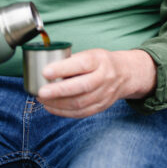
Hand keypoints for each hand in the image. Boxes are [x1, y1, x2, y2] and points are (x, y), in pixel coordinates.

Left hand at [37, 48, 156, 118]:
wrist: (125, 74)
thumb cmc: (100, 62)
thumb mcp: (90, 54)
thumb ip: (71, 62)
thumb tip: (46, 72)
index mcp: (99, 60)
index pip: (82, 64)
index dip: (63, 68)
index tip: (45, 72)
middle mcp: (104, 77)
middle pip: (81, 87)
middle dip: (58, 91)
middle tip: (41, 92)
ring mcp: (104, 94)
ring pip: (80, 103)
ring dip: (58, 103)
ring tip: (43, 100)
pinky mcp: (101, 106)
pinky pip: (81, 113)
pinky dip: (64, 112)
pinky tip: (52, 107)